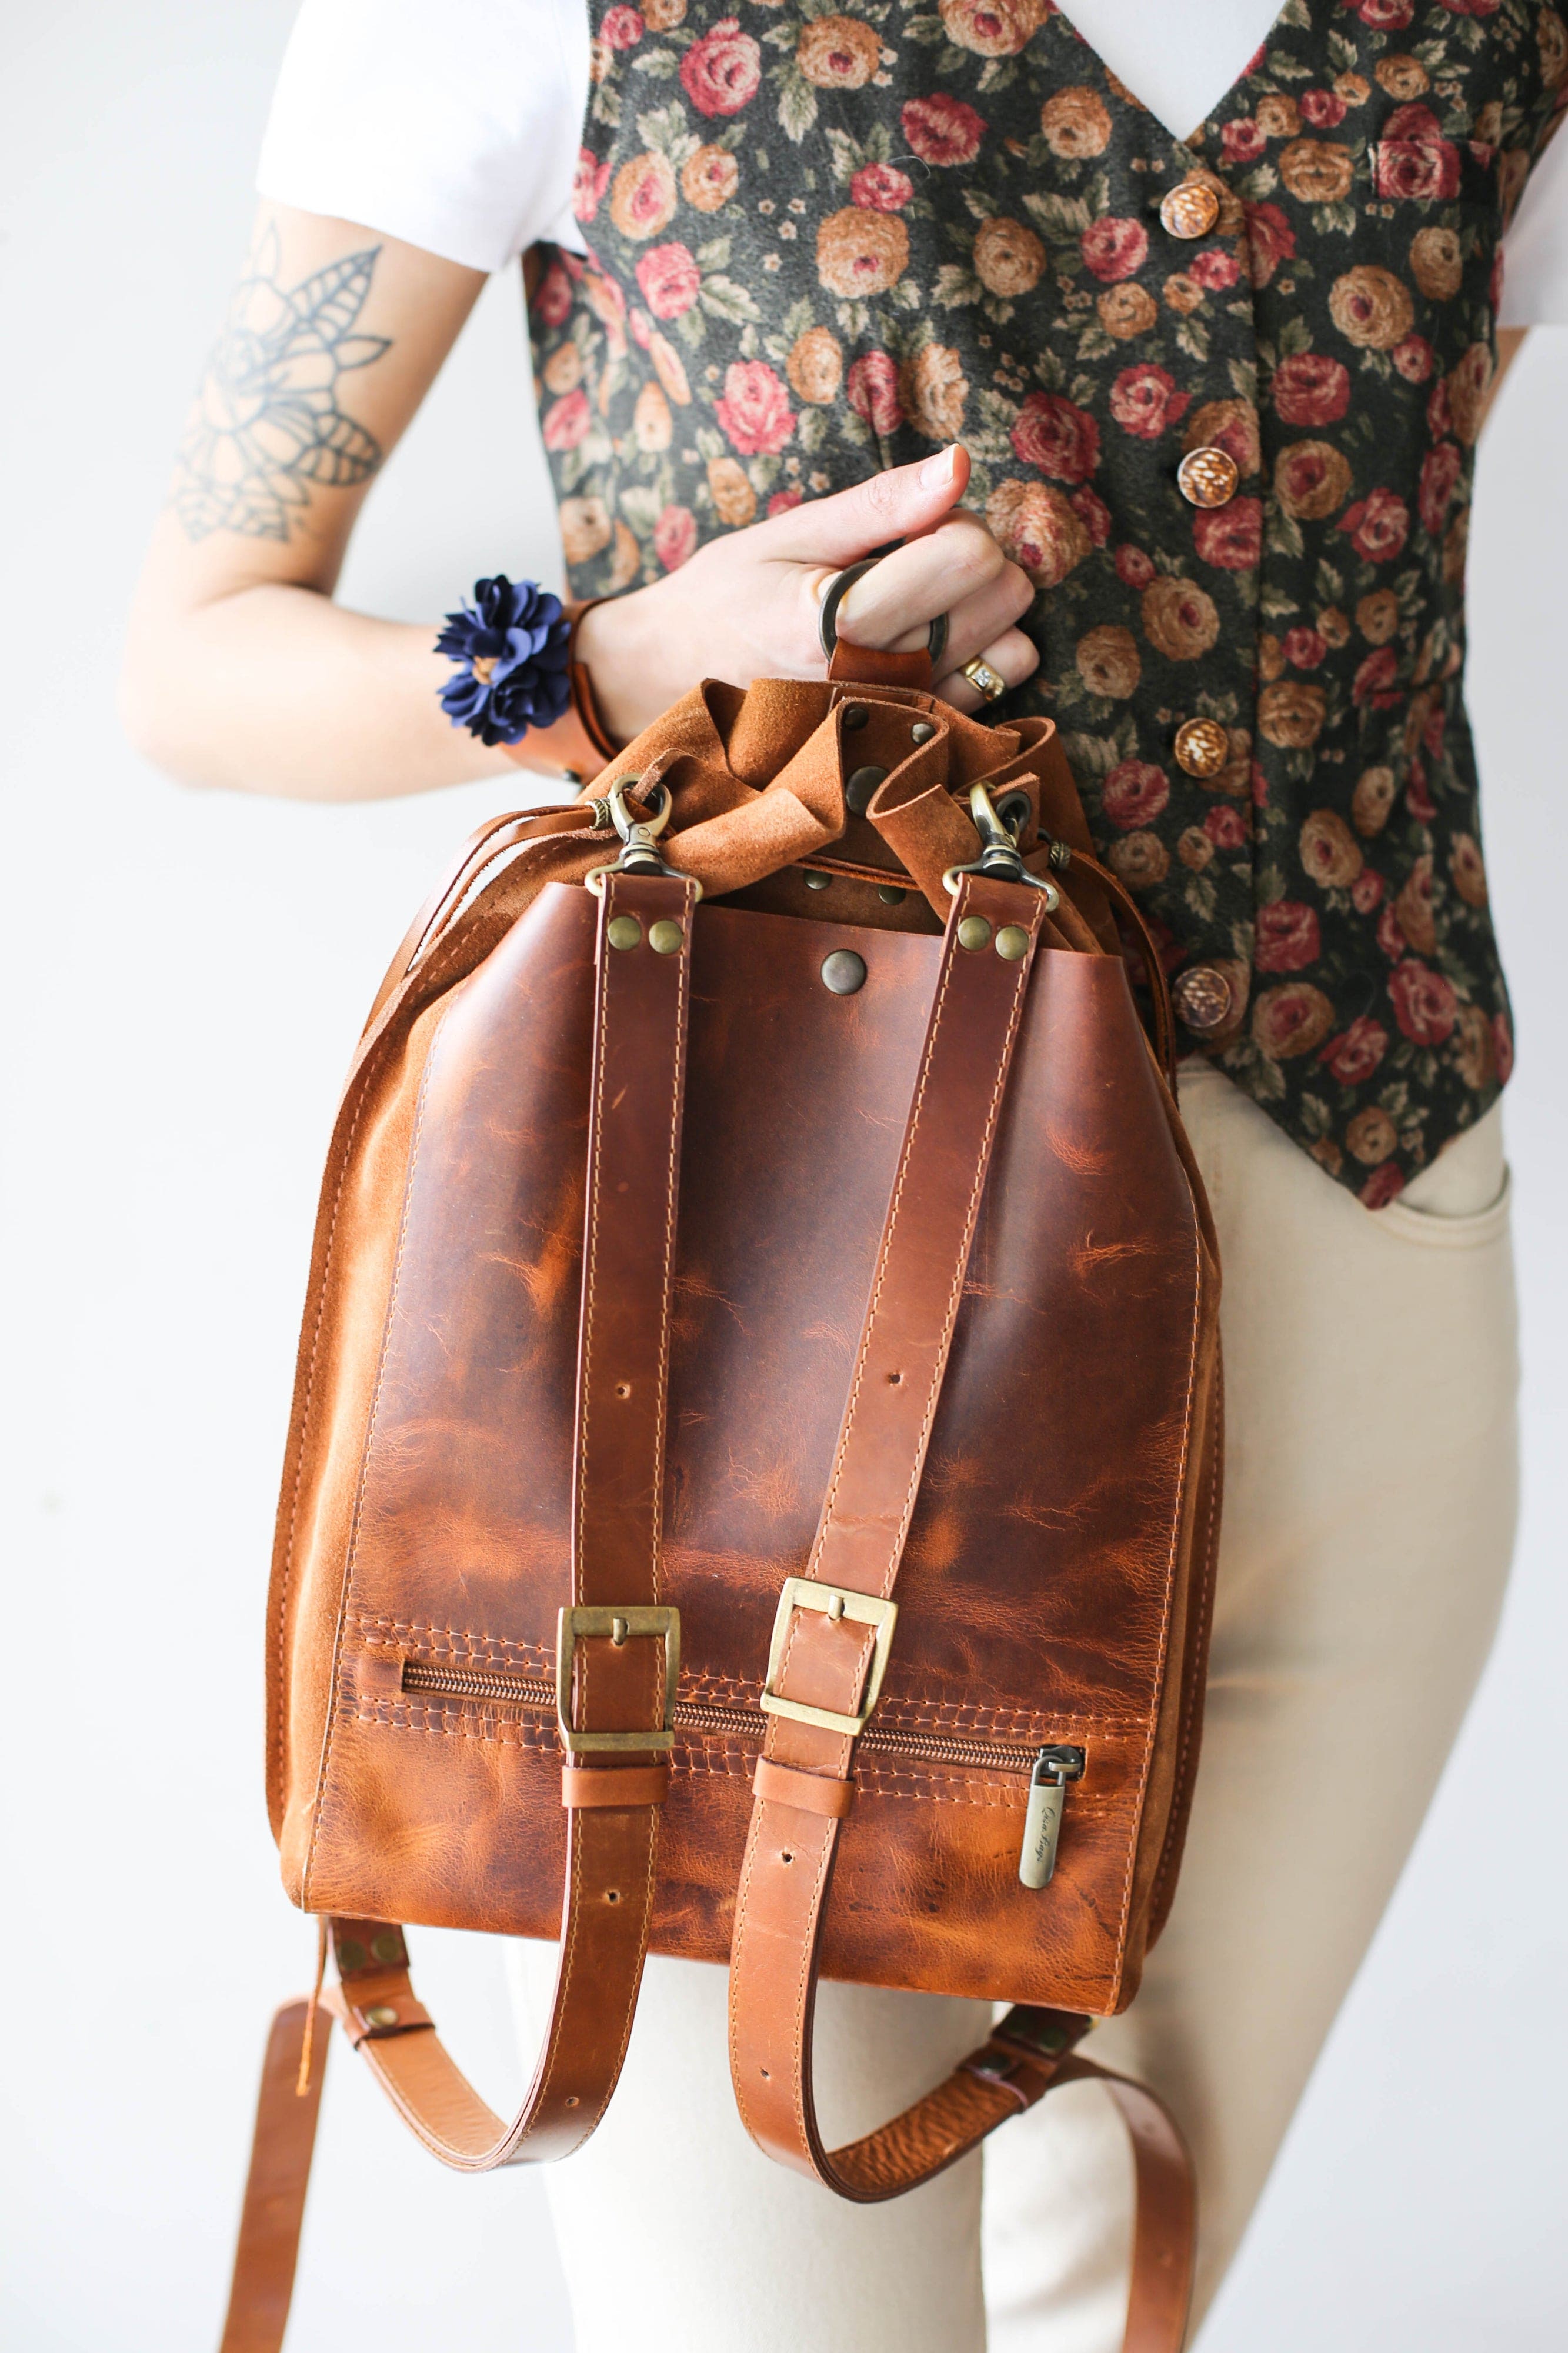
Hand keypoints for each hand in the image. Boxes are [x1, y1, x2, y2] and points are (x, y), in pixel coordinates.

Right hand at [574, 445, 1039, 745]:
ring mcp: (898, 720)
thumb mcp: (791, 533)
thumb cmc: (729, 597)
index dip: (952, 520)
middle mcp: (875, 682)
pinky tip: (927, 645)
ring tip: (924, 606)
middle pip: (1002, 595)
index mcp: (837, 623)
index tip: (912, 526)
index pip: (968, 554)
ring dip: (985, 614)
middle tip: (915, 561)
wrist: (677, 682)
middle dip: (974, 561)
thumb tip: (958, 463)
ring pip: (1012, 650)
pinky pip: (994, 692)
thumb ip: (882, 504)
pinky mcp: (910, 741)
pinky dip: (979, 659)